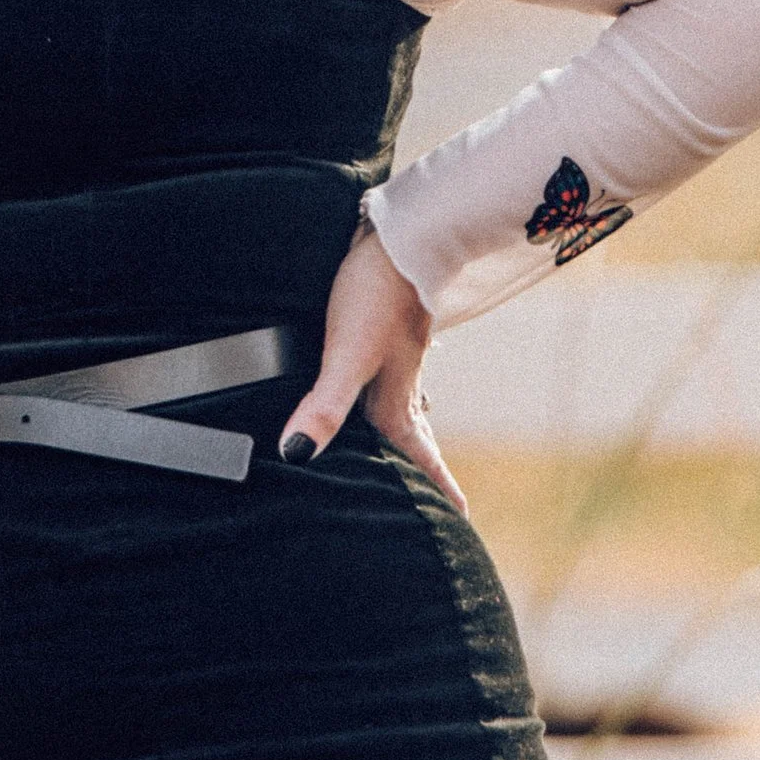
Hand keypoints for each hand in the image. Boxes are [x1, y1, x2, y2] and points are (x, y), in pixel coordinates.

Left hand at [278, 221, 464, 511]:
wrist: (400, 239)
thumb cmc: (375, 297)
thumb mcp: (346, 356)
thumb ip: (324, 407)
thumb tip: (296, 455)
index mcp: (396, 402)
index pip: (421, 457)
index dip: (439, 489)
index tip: (463, 520)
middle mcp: (400, 384)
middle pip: (416, 438)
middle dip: (426, 469)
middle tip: (443, 499)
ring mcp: (396, 356)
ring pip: (406, 404)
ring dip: (409, 429)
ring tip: (409, 445)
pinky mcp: (387, 329)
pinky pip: (392, 373)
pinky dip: (391, 389)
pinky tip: (381, 376)